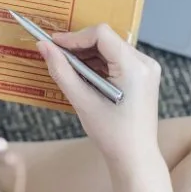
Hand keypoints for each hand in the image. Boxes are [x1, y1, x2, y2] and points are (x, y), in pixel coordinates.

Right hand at [37, 25, 162, 168]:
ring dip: (88, 55)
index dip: (75, 37)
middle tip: (57, 58)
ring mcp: (147, 68)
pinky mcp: (143, 75)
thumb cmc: (111, 134)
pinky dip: (99, 64)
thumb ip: (62, 71)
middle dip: (80, 47)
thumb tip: (43, 46)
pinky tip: (86, 77)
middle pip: (106, 39)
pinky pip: (118, 58)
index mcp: (134, 67)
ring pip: (111, 48)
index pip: (101, 34)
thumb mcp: (82, 101)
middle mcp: (145, 62)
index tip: (54, 45)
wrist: (135, 157)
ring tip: (71, 71)